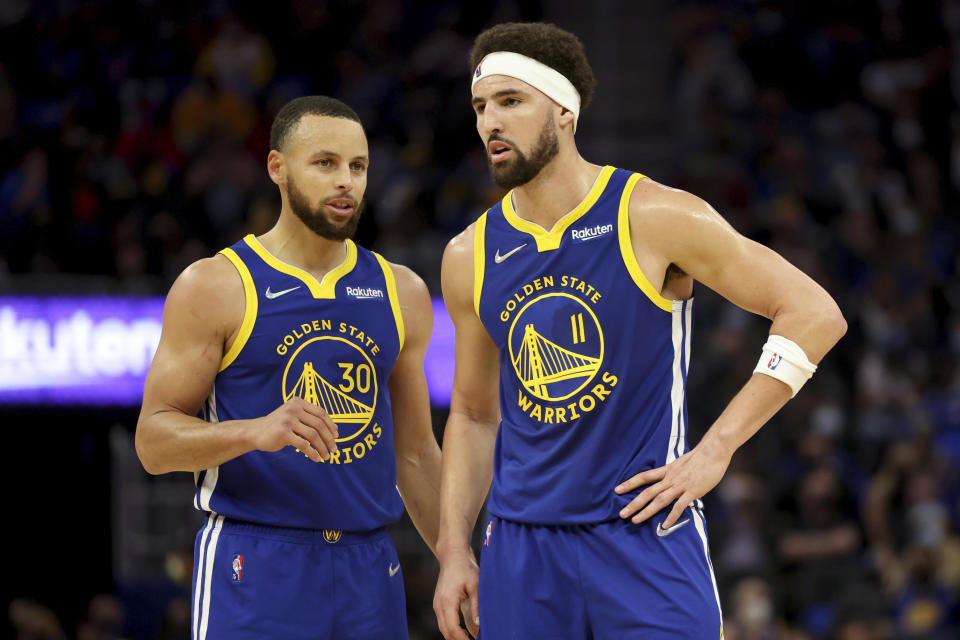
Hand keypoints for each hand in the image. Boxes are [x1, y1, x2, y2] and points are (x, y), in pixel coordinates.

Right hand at [249, 396, 338, 461]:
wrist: (255, 432)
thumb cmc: (277, 426)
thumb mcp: (292, 416)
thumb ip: (308, 419)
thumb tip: (332, 430)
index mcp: (298, 402)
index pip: (320, 412)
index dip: (331, 424)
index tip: (336, 435)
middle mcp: (293, 409)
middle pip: (319, 424)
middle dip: (329, 438)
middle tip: (334, 449)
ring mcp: (288, 420)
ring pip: (313, 435)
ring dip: (323, 447)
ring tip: (327, 456)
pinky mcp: (283, 433)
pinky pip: (303, 445)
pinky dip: (312, 453)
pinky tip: (316, 459)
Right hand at [434, 549, 479, 639]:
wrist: (452, 555)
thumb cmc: (465, 568)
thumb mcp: (475, 586)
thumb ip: (477, 606)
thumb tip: (479, 625)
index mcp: (447, 601)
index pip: (453, 628)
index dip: (462, 639)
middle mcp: (439, 604)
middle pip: (446, 631)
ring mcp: (437, 604)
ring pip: (443, 628)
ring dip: (454, 636)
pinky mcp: (439, 603)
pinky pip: (443, 621)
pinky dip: (451, 629)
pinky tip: (463, 633)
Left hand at [615, 438, 730, 528]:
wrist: (714, 451)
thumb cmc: (700, 457)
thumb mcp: (681, 462)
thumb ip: (673, 473)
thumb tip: (668, 481)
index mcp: (667, 470)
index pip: (644, 477)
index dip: (629, 483)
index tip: (617, 490)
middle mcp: (670, 478)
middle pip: (648, 492)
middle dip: (633, 503)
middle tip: (621, 513)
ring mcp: (680, 485)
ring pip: (659, 500)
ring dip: (646, 511)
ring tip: (635, 520)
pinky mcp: (692, 491)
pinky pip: (679, 506)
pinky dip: (671, 516)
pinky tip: (665, 525)